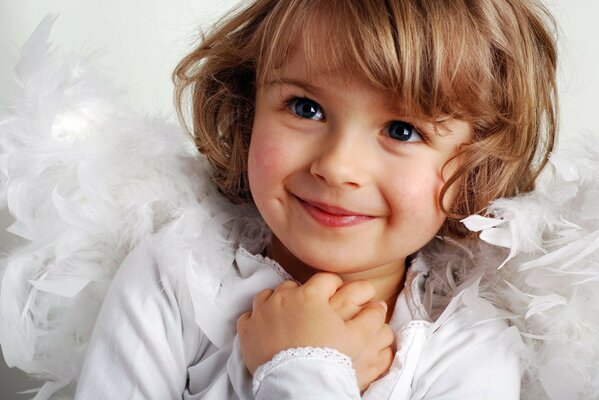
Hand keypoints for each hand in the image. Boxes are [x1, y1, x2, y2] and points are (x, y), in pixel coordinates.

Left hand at [237, 273, 388, 381]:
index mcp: (310, 295)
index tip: (336, 295)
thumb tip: (380, 304)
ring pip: (270, 296)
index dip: (334, 286)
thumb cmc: (328, 358)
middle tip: (313, 311)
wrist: (299, 384)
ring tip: (290, 318)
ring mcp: (262, 312)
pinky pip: (250, 316)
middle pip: (295, 286)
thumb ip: (370, 318)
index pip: (325, 280)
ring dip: (280, 303)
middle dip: (305, 295)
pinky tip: (268, 329)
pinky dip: (258, 320)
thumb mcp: (356, 338)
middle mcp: (283, 297)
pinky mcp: (246, 329)